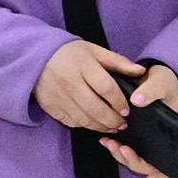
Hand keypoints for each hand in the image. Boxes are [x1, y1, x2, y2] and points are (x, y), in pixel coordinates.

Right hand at [35, 39, 152, 133]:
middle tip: (123, 123)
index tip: (127, 110)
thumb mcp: (94, 51)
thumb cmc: (70, 54)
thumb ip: (118, 62)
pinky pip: (72, 122)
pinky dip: (85, 126)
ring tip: (112, 127)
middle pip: (96, 108)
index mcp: (83, 66)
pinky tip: (94, 124)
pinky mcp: (51, 107)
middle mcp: (69, 82)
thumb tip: (141, 72)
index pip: (106, 88)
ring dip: (101, 126)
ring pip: (84, 119)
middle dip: (112, 119)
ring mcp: (59, 96)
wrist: (36, 58)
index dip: (119, 102)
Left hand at [98, 63, 177, 177]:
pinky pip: (126, 148)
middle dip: (134, 162)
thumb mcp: (162, 82)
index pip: (174, 163)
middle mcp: (162, 143)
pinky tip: (105, 139)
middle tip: (122, 150)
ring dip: (121, 155)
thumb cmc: (164, 83)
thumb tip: (137, 101)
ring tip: (108, 143)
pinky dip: (116, 147)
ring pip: (135, 158)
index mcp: (177, 136)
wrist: (155, 78)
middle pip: (149, 164)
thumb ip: (151, 90)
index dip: (164, 175)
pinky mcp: (134, 136)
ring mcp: (147, 142)